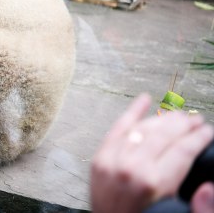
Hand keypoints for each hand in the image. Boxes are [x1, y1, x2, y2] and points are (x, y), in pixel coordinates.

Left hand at [90, 93, 213, 212]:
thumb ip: (198, 209)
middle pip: (163, 135)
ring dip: (163, 119)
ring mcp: (112, 161)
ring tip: (179, 116)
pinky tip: (143, 99)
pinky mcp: (99, 160)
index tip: (208, 132)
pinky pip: (116, 130)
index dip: (199, 138)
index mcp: (154, 184)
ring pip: (142, 129)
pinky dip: (130, 113)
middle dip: (184, 125)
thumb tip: (208, 187)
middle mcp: (131, 168)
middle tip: (197, 120)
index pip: (182, 150)